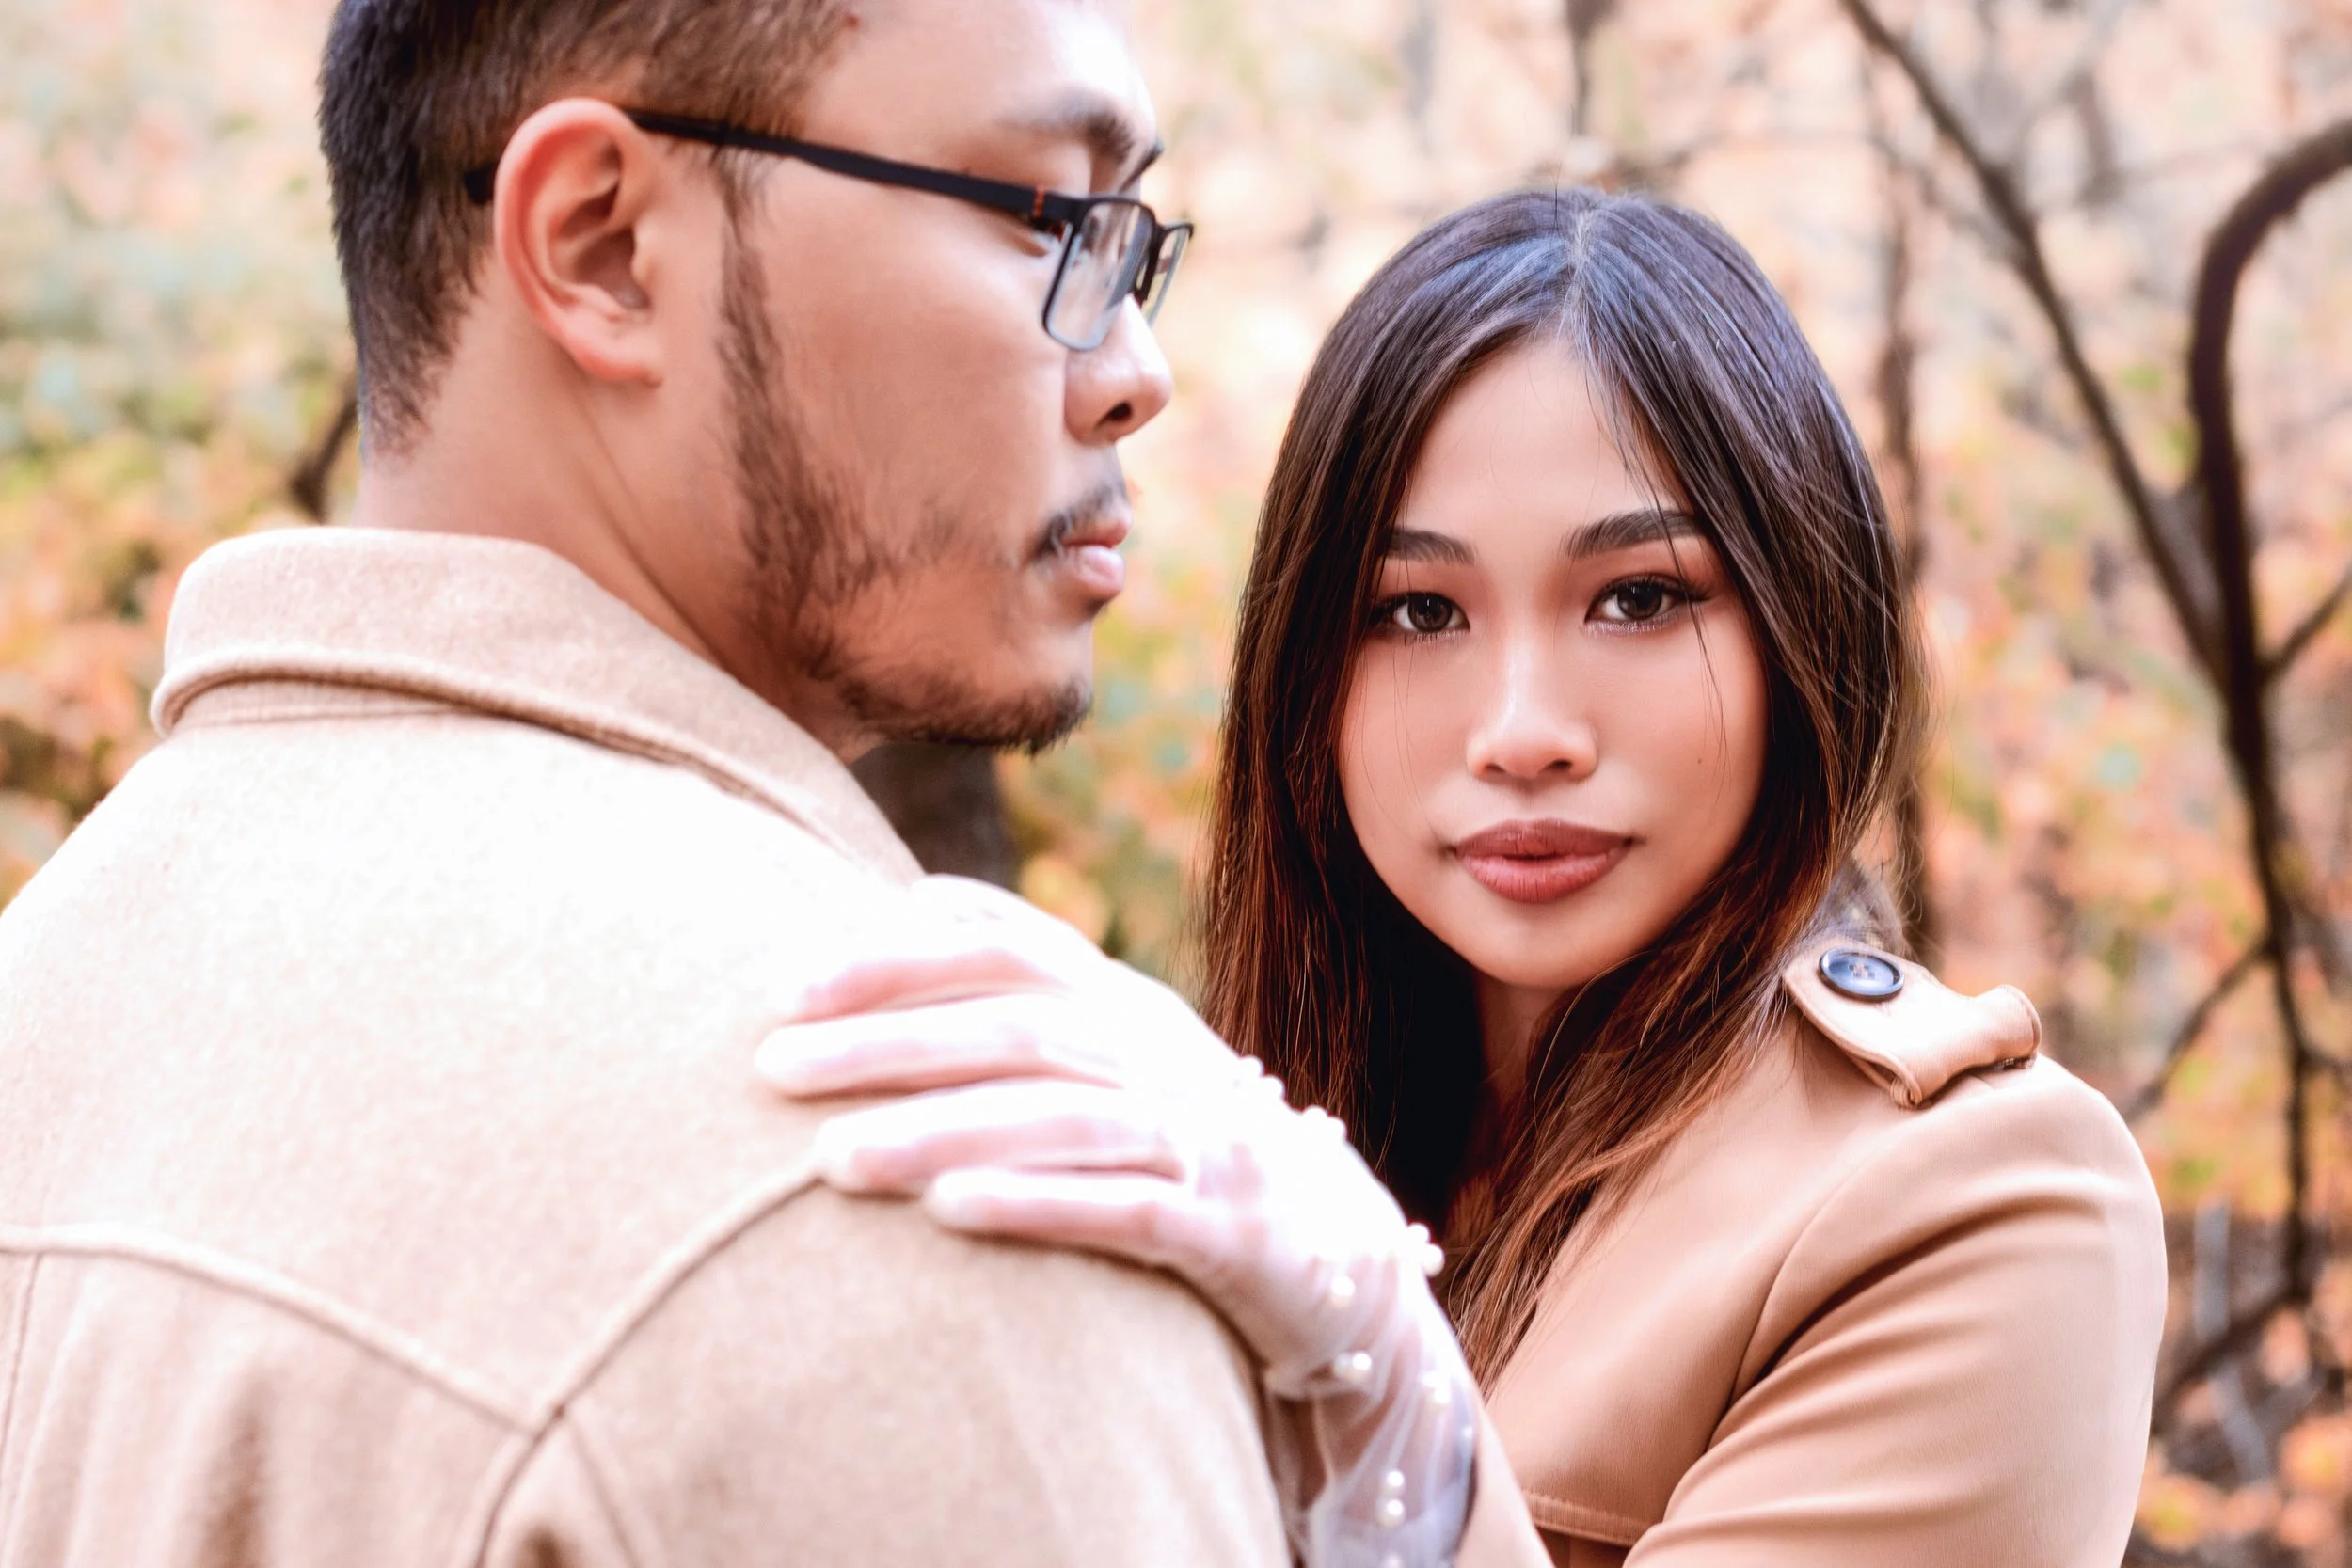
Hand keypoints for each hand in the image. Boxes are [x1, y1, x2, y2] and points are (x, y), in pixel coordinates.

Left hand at [756, 877, 1479, 1567]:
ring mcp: (1202, 1135)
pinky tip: (950, 1213)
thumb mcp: (1107, 1062)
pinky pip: (1126, 1208)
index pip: (1002, 943)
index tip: (784, 987)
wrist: (1341, 1251)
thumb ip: (1016, 1007)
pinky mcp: (1229, 1227)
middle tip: (771, 1071)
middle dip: (886, 1044)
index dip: (894, 954)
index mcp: (1120, 1000)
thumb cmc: (1180, 1150)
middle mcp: (1159, 1050)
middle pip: (1015, 1026)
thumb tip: (886, 931)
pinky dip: (1037, 1203)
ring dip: (939, 1131)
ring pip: (1061, 1117)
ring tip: (830, 1160)